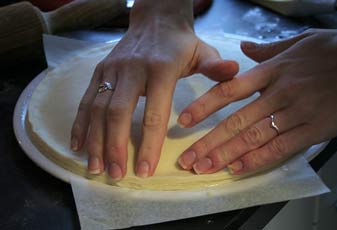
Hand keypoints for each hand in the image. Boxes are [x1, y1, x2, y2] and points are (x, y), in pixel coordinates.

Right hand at [70, 0, 238, 178]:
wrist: (154, 20)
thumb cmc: (180, 43)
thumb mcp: (203, 52)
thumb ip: (214, 67)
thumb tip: (233, 72)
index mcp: (161, 68)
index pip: (153, 113)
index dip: (149, 144)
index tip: (145, 170)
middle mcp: (131, 69)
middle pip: (118, 113)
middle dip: (115, 146)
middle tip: (116, 174)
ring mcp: (112, 70)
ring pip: (98, 108)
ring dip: (95, 140)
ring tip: (96, 167)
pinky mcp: (100, 70)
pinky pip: (86, 99)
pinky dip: (80, 123)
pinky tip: (78, 144)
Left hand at [177, 29, 336, 174]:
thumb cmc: (335, 51)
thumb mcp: (299, 42)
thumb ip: (267, 50)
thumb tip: (243, 49)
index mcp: (272, 71)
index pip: (229, 90)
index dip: (204, 106)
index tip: (185, 120)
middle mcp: (279, 94)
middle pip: (236, 121)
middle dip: (208, 141)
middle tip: (188, 157)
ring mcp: (296, 113)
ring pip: (254, 138)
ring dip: (226, 155)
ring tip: (205, 167)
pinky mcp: (313, 130)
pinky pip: (281, 148)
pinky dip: (258, 160)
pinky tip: (238, 169)